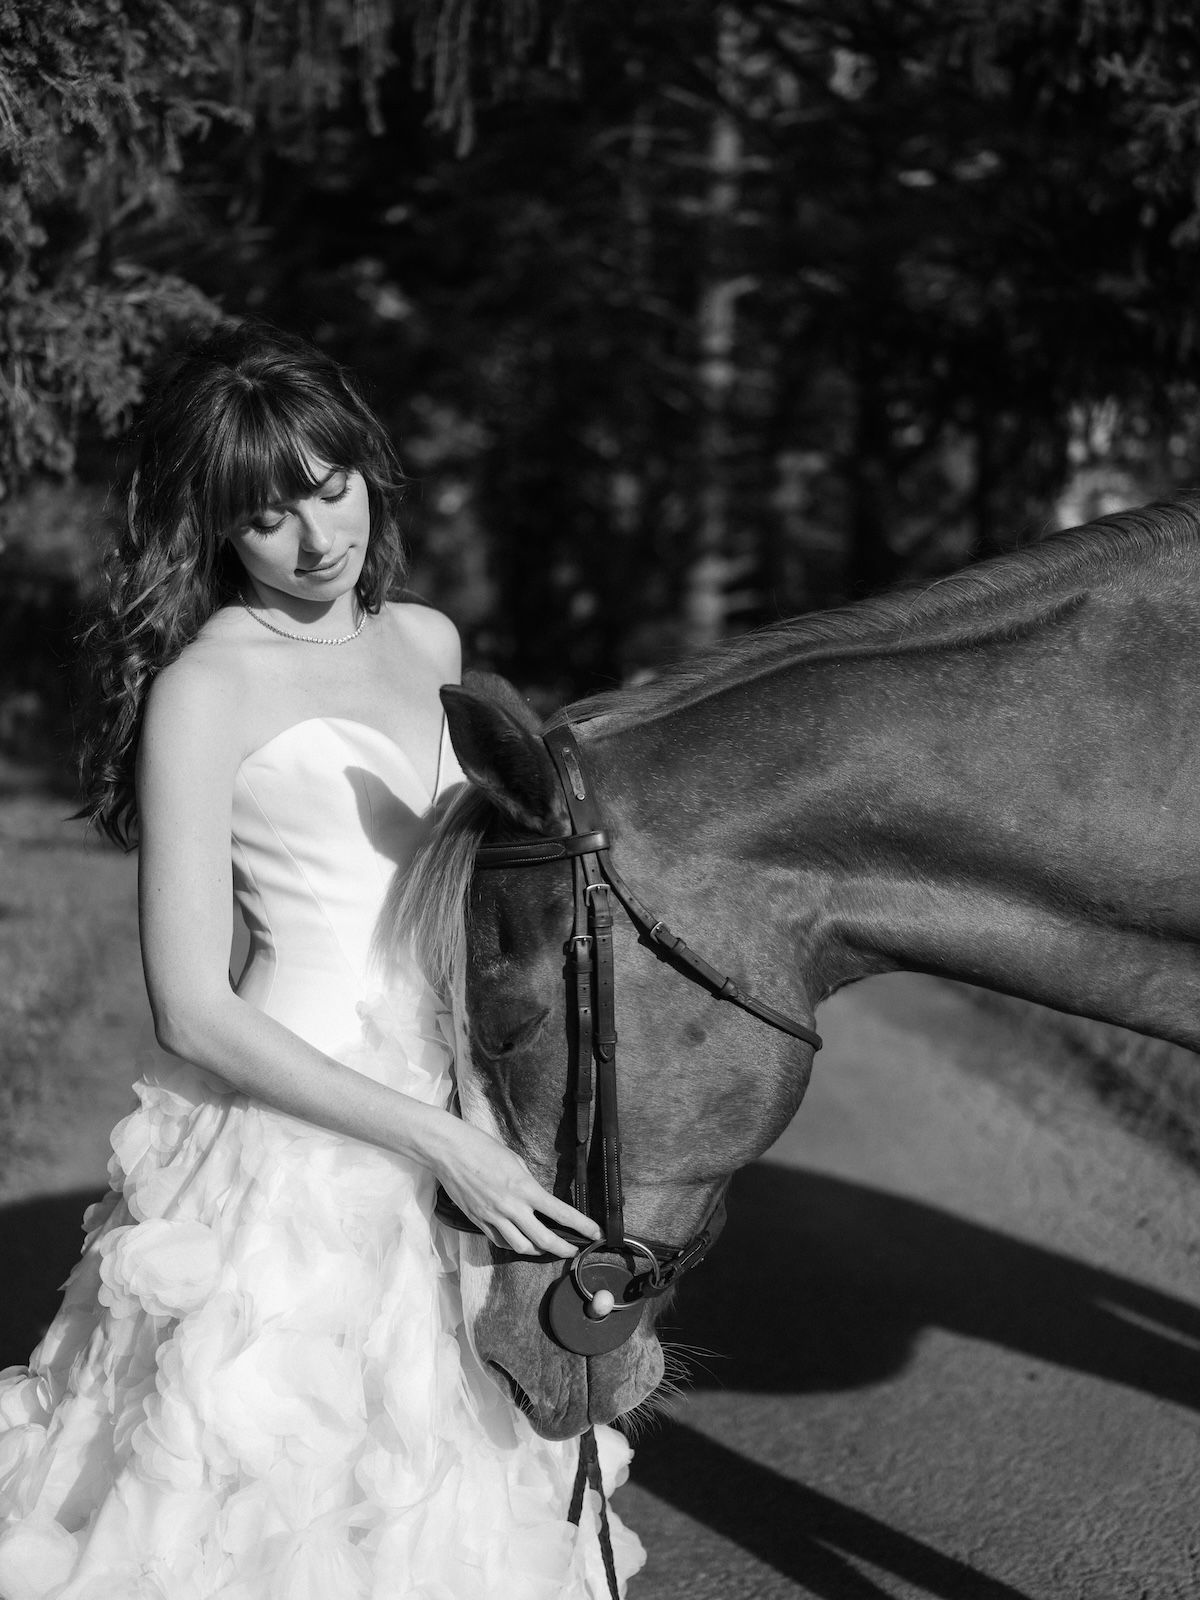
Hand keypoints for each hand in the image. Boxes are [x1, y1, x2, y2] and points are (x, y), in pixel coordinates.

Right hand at [431, 1116, 600, 1258]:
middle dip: (563, 1248)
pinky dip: (513, 1244)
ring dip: (537, 1250)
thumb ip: (528, 1183)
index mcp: (524, 1188)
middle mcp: (510, 1207)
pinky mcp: (478, 1221)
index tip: (594, 1233)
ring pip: (521, 1247)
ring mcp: (492, 1217)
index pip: (560, 1213)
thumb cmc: (482, 1148)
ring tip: (547, 1247)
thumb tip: (536, 1198)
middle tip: (573, 1250)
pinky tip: (519, 1240)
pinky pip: (500, 1241)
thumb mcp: (515, 1160)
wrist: (449, 1151)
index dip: (582, 1226)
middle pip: (543, 1240)